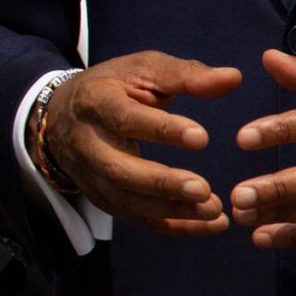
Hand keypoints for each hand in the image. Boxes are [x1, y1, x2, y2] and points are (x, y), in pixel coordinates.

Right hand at [40, 53, 241, 236]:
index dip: (161, 130)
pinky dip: (173, 225)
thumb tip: (233, 78)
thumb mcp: (144, 70)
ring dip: (171, 209)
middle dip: (161, 183)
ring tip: (213, 210)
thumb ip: (187, 75)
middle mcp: (86, 142)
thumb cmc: (114, 86)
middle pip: (118, 169)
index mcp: (96, 101)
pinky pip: (135, 217)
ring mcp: (90, 174)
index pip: (125, 119)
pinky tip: (208, 224)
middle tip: (203, 189)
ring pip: (126, 199)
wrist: (61, 114)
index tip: (202, 138)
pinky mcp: (100, 196)